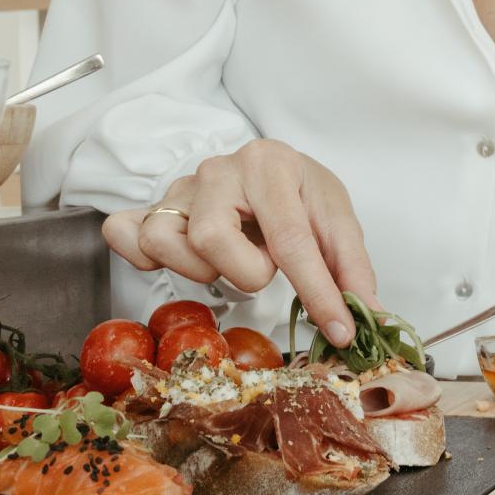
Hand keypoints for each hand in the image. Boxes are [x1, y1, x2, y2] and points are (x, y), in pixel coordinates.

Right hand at [102, 140, 378, 347]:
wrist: (271, 167)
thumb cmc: (301, 194)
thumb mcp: (336, 219)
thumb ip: (351, 267)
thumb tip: (368, 317)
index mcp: (270, 164)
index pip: (290, 238)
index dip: (317, 292)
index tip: (338, 330)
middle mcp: (219, 169)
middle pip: (210, 238)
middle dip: (244, 270)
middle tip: (263, 266)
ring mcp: (181, 188)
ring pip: (165, 239)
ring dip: (201, 268)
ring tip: (229, 260)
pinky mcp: (154, 208)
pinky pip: (126, 233)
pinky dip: (142, 254)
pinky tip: (175, 260)